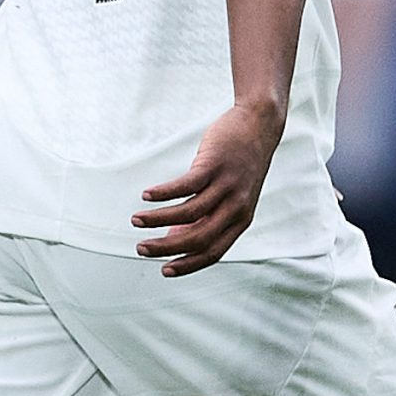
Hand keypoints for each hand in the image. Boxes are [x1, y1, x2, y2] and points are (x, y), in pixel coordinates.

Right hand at [131, 98, 282, 275]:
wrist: (259, 125)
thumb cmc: (239, 163)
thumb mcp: (230, 195)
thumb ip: (207, 216)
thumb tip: (175, 237)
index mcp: (241, 220)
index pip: (214, 252)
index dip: (188, 264)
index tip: (164, 270)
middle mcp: (236, 207)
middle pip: (199, 238)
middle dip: (167, 248)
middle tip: (142, 249)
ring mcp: (226, 186)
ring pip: (189, 212)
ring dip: (158, 220)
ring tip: (135, 220)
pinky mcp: (214, 165)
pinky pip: (186, 185)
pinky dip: (164, 193)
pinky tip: (145, 195)